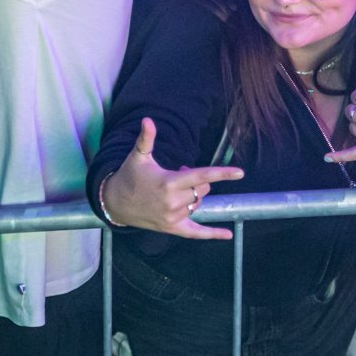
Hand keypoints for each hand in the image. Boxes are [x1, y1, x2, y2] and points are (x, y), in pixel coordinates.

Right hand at [100, 118, 244, 238]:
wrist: (114, 203)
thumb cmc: (129, 175)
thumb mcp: (138, 156)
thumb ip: (146, 138)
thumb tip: (148, 119)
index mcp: (169, 182)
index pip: (201, 176)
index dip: (222, 173)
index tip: (240, 172)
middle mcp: (173, 201)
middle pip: (203, 189)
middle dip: (198, 180)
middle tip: (180, 176)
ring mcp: (172, 216)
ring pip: (199, 203)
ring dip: (194, 196)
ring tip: (175, 190)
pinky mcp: (171, 227)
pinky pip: (196, 233)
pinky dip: (212, 234)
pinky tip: (227, 235)